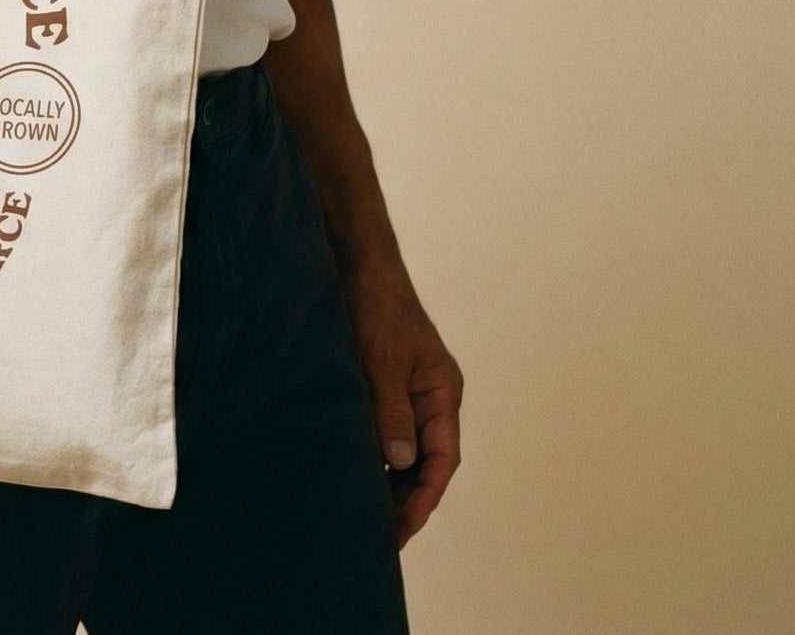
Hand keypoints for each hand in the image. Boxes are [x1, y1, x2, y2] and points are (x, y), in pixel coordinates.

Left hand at [341, 257, 462, 546]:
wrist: (356, 258)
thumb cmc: (375, 302)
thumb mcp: (383, 358)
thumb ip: (392, 410)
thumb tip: (400, 462)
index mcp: (443, 391)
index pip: (442, 459)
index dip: (424, 498)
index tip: (402, 528)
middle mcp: (429, 395)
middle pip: (424, 460)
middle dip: (406, 498)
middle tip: (379, 536)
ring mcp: (406, 389)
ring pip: (402, 446)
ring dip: (387, 478)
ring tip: (364, 514)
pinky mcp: (381, 381)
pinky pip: (383, 426)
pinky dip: (372, 452)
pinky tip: (351, 470)